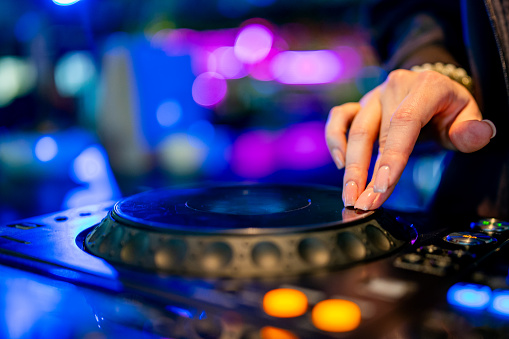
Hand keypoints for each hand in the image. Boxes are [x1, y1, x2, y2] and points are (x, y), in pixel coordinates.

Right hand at [325, 69, 496, 209]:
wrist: (433, 89)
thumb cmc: (449, 109)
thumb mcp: (468, 116)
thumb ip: (472, 129)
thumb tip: (478, 135)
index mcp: (425, 86)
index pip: (404, 122)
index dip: (392, 156)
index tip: (383, 187)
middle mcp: (394, 87)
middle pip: (373, 132)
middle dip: (365, 173)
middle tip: (362, 204)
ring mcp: (373, 96)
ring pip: (354, 131)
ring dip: (349, 167)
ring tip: (350, 195)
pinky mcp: (360, 105)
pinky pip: (339, 119)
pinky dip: (336, 141)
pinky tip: (341, 163)